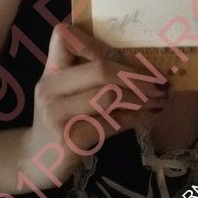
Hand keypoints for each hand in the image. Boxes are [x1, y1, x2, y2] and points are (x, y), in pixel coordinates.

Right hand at [21, 25, 168, 188]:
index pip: (64, 37)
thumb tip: (140, 65)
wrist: (37, 159)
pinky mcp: (69, 138)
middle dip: (136, 75)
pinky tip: (149, 116)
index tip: (124, 53)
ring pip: (109, 95)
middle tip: (160, 82)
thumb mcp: (67, 91)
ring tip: (160, 98)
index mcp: (51, 70)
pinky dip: (136, 118)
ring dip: (141, 97)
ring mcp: (57, 114)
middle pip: (99, 68)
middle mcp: (50, 88)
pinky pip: (111, 122)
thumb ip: (89, 75)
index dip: (94, 41)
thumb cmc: (62, 118)